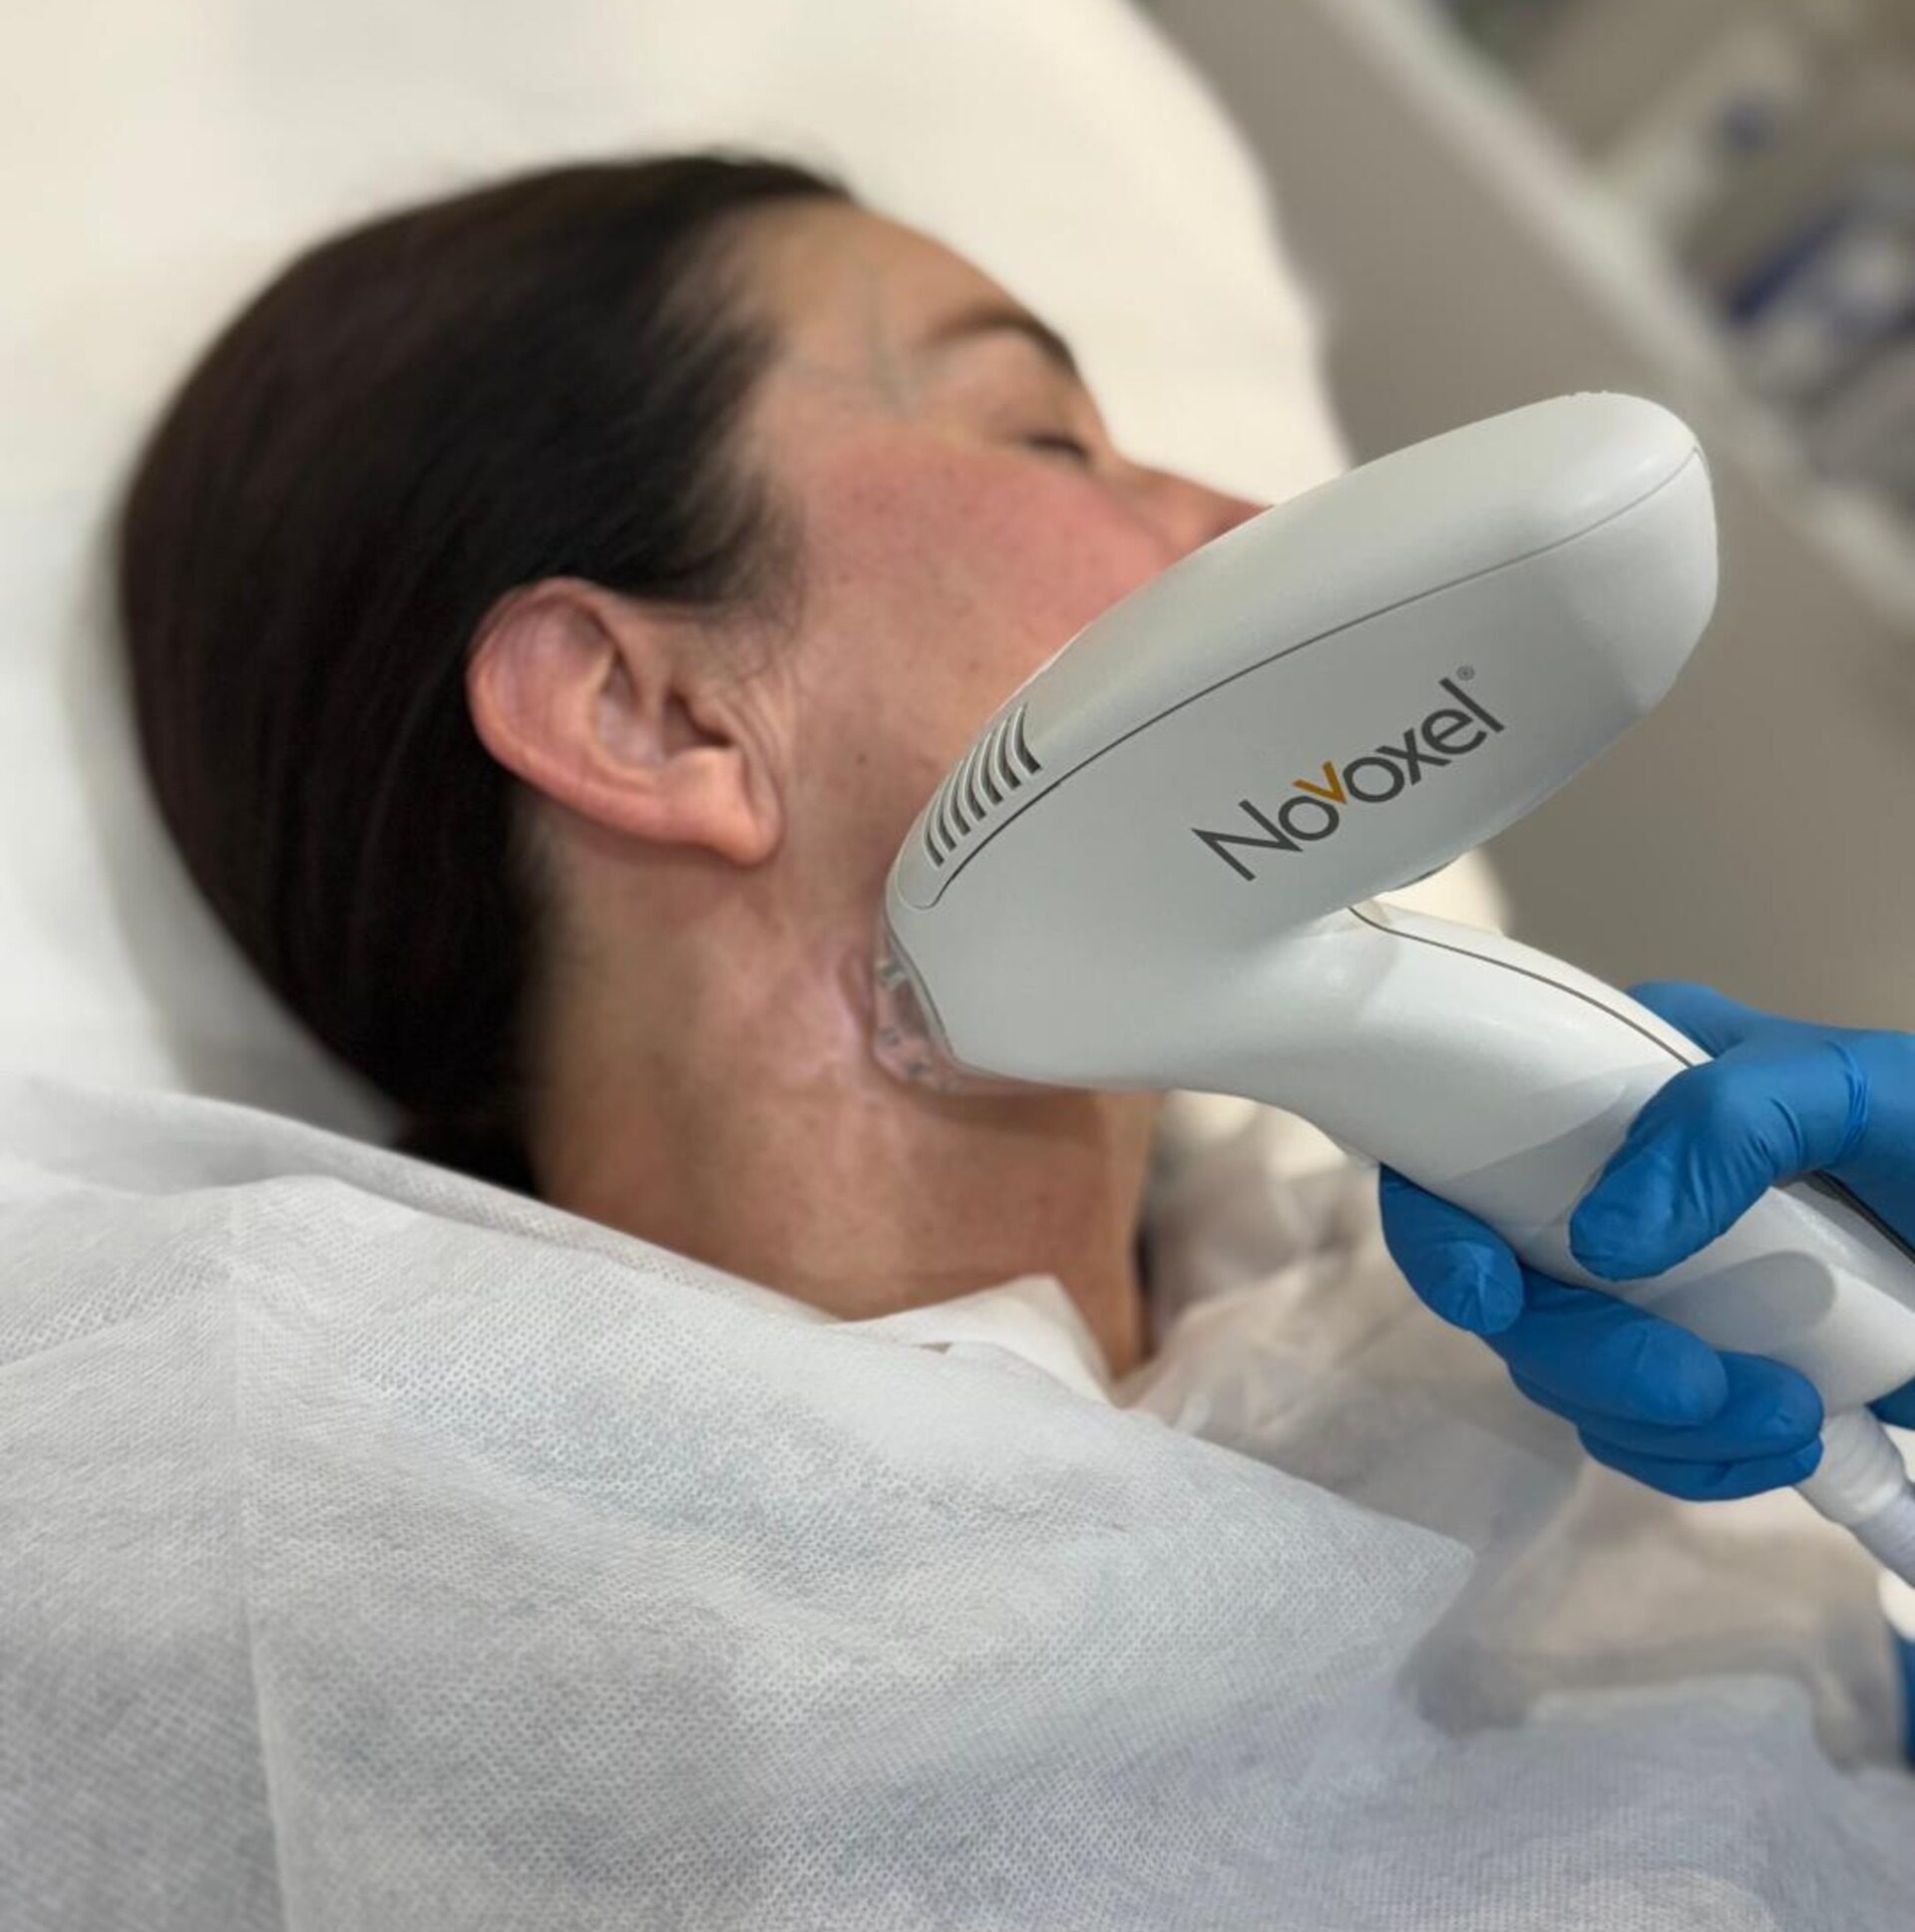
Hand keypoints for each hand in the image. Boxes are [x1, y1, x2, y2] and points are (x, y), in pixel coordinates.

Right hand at [1379, 980, 1914, 1501]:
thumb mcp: (1850, 1088)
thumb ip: (1725, 1126)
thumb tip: (1598, 1241)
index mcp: (1620, 1089)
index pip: (1465, 1156)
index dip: (1443, 1235)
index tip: (1490, 1298)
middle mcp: (1607, 1186)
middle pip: (1511, 1296)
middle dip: (1585, 1357)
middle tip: (1691, 1383)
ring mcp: (1651, 1281)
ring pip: (1566, 1378)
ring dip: (1658, 1423)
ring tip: (1788, 1414)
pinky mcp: (1698, 1361)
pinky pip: (1641, 1436)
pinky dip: (1700, 1460)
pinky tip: (1785, 1439)